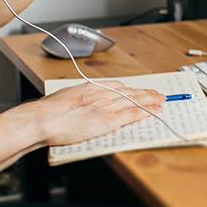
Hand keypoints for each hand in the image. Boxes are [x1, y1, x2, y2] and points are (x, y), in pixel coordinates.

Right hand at [34, 80, 163, 146]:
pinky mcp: (108, 120)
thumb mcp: (65, 97)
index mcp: (91, 87)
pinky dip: (146, 112)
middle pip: (130, 91)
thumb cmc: (48, 111)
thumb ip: (76, 98)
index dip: (131, 89)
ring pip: (135, 101)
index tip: (138, 90)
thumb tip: (77, 101)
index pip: (118, 86)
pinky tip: (155, 111)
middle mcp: (102, 94)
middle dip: (146, 93)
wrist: (44, 119)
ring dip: (151, 101)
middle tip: (158, 93)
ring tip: (162, 100)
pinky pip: (132, 115)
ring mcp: (106, 106)